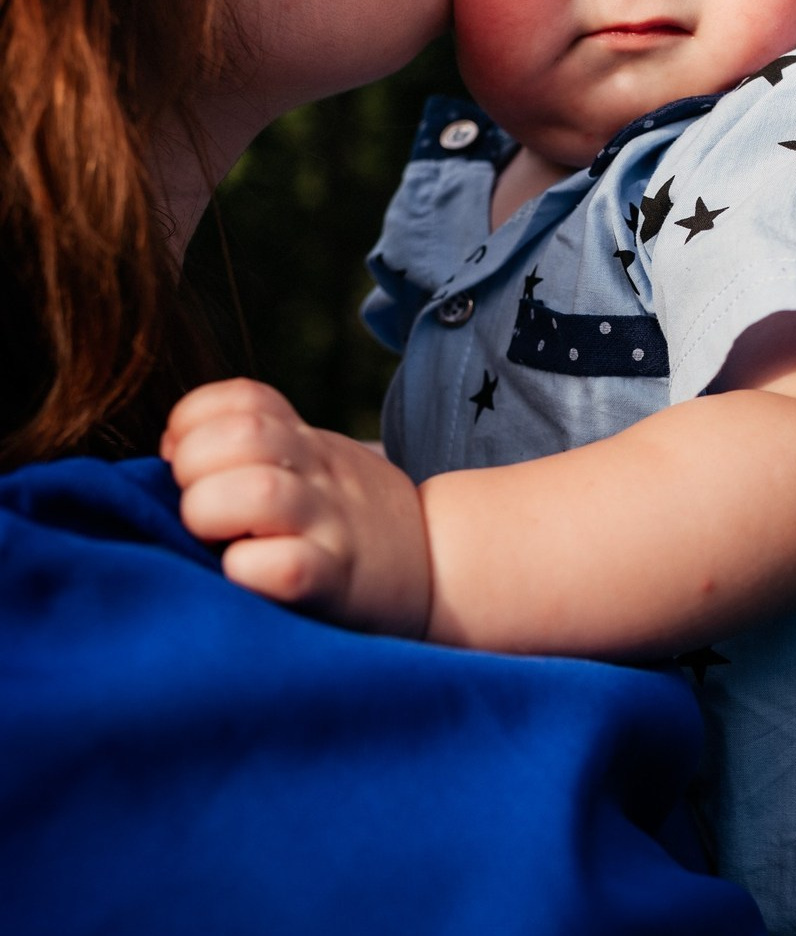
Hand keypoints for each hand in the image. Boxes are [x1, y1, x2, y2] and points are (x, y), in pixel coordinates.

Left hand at [162, 379, 430, 638]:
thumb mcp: (318, 465)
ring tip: (215, 538)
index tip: (183, 457)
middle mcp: (318, 475)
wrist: (442, 565)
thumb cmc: (353, 522)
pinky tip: (245, 574)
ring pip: (257, 491)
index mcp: (308, 444)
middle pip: (242, 434)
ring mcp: (329, 525)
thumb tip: (169, 455)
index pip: (243, 398)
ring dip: (212, 511)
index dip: (194, 419)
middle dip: (193, 464)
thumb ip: (259, 451)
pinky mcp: (335, 582)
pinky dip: (249, 569)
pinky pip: (285, 567)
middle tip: (197, 502)